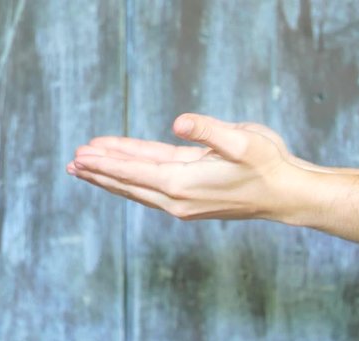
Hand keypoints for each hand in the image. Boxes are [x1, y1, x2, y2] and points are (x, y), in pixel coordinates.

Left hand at [67, 114, 314, 220]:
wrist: (286, 195)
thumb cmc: (268, 166)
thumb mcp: (244, 141)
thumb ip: (209, 129)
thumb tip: (179, 121)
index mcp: (184, 184)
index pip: (135, 172)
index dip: (106, 162)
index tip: (81, 156)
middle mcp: (178, 198)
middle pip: (129, 182)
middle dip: (100, 171)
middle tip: (73, 161)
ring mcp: (183, 202)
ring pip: (137, 187)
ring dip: (111, 177)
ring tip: (86, 169)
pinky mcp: (190, 198)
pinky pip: (153, 185)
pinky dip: (133, 177)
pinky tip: (123, 170)